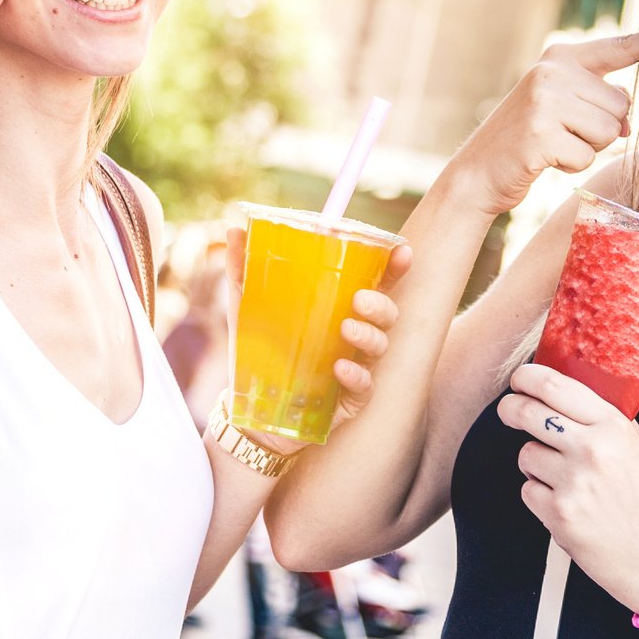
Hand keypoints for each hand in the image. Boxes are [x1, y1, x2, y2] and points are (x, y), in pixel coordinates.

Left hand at [227, 226, 413, 455]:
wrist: (250, 410)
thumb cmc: (259, 351)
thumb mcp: (248, 308)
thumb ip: (244, 269)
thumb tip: (236, 228)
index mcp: (339, 309)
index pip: (376, 284)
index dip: (394, 268)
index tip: (403, 252)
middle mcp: (353, 337)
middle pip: (387, 314)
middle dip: (381, 304)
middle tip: (359, 299)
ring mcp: (355, 367)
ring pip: (380, 347)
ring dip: (369, 335)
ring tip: (346, 329)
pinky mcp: (348, 400)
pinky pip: (364, 387)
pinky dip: (356, 375)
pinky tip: (339, 368)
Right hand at [441, 26, 638, 216]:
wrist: (477, 171)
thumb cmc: (526, 139)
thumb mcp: (559, 107)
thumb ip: (597, 102)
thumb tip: (626, 122)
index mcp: (560, 57)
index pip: (617, 48)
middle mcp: (552, 71)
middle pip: (620, 105)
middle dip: (602, 129)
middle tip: (562, 134)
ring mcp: (544, 100)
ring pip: (608, 131)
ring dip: (587, 148)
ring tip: (553, 145)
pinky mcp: (541, 133)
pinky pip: (587, 155)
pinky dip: (572, 165)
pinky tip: (544, 159)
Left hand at [498, 362, 638, 612]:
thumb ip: (606, 424)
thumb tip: (565, 397)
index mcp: (614, 427)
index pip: (555, 386)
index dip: (527, 377)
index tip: (519, 379)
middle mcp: (592, 449)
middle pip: (528, 412)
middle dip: (511, 409)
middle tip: (509, 411)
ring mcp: (573, 483)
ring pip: (525, 455)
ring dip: (535, 464)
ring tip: (564, 480)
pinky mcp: (559, 515)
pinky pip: (528, 491)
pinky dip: (539, 497)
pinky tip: (567, 507)